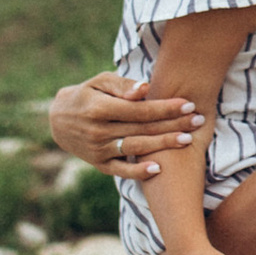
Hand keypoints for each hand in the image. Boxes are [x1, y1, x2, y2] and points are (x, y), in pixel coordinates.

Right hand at [47, 71, 195, 178]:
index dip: (165, 107)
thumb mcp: (99, 82)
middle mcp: (98, 131)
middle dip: (173, 124)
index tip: (188, 104)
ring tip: (187, 140)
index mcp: (99, 109)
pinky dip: (138, 172)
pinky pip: (120, 171)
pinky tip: (158, 169)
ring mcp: (98, 150)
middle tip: (198, 120)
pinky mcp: (98, 164)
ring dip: (163, 144)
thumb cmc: (86, 95)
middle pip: (143, 129)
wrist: (57, 120)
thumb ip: (122, 86)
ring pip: (136, 148)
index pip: (140, 110)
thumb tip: (145, 90)